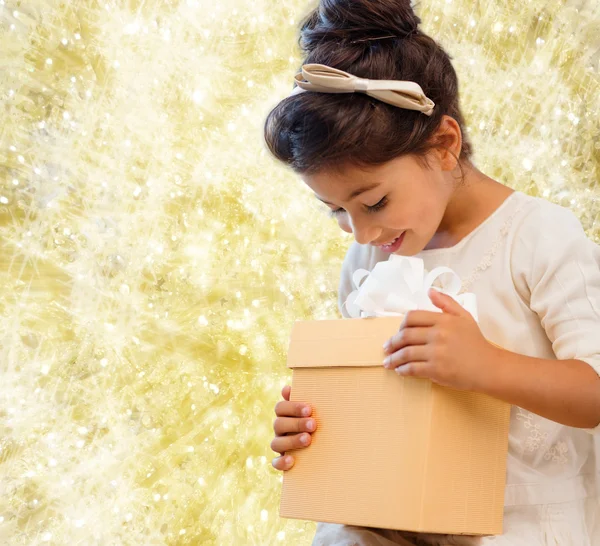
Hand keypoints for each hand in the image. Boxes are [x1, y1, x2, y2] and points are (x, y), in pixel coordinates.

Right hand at [271, 385, 316, 470]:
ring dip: (292, 440)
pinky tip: (292, 460)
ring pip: (276, 443)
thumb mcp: (315, 412)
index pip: (280, 408)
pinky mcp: (282, 462)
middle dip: (296, 423)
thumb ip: (308, 399)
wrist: (326, 449)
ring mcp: (280, 445)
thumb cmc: (319, 423)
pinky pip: (276, 463)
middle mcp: (280, 429)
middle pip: (279, 424)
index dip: (292, 407)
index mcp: (285, 415)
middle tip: (313, 424)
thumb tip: (290, 388)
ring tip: (308, 440)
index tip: (309, 409)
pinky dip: (281, 462)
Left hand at [382, 288, 496, 390]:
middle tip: (386, 348)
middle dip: (392, 343)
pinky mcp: (436, 370)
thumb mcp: (464, 316)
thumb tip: (430, 290)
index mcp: (443, 320)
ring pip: (406, 353)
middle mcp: (438, 334)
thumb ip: (447, 302)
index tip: (398, 332)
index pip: (412, 317)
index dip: (401, 325)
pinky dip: (403, 370)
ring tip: (387, 362)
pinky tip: (399, 371)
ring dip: (393, 358)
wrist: (489, 367)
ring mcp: (436, 353)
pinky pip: (412, 368)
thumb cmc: (475, 342)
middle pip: (405, 336)